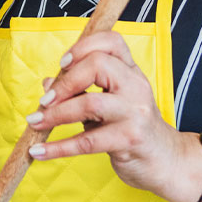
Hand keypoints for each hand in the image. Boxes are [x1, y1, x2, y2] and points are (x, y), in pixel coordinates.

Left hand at [24, 30, 188, 195]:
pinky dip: (58, 148)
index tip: (63, 63)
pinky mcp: (130, 140)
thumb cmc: (131, 128)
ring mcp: (135, 113)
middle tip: (45, 101)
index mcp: (132, 71)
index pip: (112, 41)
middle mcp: (136, 87)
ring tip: (36, 122)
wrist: (166, 161)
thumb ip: (81, 90)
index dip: (83, 46)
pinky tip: (39, 151)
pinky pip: (87, 142)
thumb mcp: (110, 102)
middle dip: (64, 83)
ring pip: (90, 103)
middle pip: (98, 65)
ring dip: (55, 114)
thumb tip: (47, 84)